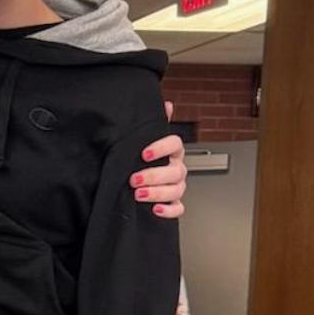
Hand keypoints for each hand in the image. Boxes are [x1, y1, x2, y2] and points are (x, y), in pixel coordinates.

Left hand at [132, 101, 186, 218]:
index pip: (175, 144)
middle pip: (176, 171)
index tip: (144, 153)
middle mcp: (176, 167)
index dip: (161, 148)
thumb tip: (166, 104)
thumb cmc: (144, 155)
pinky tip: (155, 209)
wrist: (140, 175)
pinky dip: (169, 210)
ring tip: (139, 194)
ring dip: (158, 193)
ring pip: (177, 189)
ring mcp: (176, 185)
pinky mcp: (172, 201)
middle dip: (154, 175)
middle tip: (135, 178)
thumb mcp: (146, 137)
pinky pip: (178, 208)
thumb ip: (156, 122)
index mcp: (172, 150)